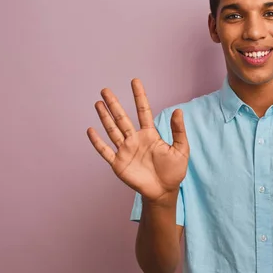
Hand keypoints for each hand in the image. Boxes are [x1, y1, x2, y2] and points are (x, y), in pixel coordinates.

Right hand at [86, 79, 188, 203]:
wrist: (164, 192)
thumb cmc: (174, 171)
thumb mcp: (181, 149)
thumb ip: (178, 131)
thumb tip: (178, 110)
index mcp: (150, 135)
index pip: (144, 111)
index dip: (139, 96)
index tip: (135, 81)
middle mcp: (135, 140)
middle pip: (122, 118)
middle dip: (114, 104)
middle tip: (105, 90)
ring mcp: (125, 151)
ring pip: (112, 130)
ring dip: (105, 117)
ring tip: (98, 103)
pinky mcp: (118, 164)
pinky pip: (105, 151)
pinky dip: (98, 142)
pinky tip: (91, 130)